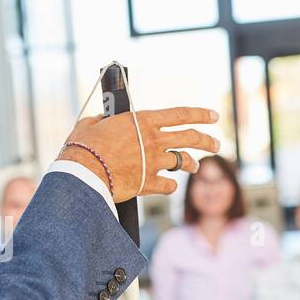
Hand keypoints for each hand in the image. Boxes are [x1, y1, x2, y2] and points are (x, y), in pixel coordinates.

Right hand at [57, 106, 220, 202]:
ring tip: (196, 166)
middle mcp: (154, 140)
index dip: (201, 114)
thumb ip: (101, 120)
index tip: (214, 116)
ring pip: (184, 162)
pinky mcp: (148, 183)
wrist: (83, 173)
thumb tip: (100, 120)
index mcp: (143, 121)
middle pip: (191, 138)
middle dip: (207, 140)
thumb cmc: (84, 146)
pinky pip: (169, 185)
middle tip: (216, 143)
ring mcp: (153, 162)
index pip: (180, 114)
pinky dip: (170, 185)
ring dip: (192, 164)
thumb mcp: (90, 124)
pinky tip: (169, 185)